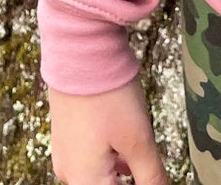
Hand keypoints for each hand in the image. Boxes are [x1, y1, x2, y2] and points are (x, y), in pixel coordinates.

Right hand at [48, 79, 170, 184]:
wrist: (80, 49)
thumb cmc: (108, 95)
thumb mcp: (138, 139)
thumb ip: (152, 176)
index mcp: (85, 181)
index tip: (155, 176)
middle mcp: (69, 173)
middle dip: (129, 180)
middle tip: (149, 166)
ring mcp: (65, 153)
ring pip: (98, 175)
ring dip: (122, 173)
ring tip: (142, 159)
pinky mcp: (67, 134)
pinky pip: (90, 159)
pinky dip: (112, 160)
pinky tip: (128, 151)